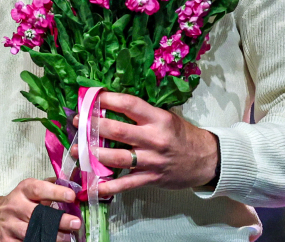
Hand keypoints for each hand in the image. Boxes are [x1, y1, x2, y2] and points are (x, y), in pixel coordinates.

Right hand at [0, 179, 81, 241]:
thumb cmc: (13, 205)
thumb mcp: (25, 192)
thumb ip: (46, 187)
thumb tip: (70, 182)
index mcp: (21, 192)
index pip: (38, 189)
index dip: (55, 192)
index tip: (71, 195)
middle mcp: (15, 208)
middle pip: (38, 215)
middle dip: (59, 220)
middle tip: (76, 223)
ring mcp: (10, 226)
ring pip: (33, 233)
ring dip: (53, 237)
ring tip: (68, 238)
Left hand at [70, 92, 217, 194]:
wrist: (207, 160)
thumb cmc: (181, 135)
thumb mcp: (165, 117)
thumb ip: (140, 113)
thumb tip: (108, 104)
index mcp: (158, 119)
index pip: (129, 104)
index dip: (107, 100)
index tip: (90, 97)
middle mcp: (154, 139)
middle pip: (117, 130)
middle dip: (92, 126)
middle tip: (77, 122)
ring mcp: (152, 161)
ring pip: (118, 157)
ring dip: (94, 154)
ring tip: (77, 150)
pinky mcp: (151, 178)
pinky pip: (127, 183)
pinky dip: (109, 186)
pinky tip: (94, 185)